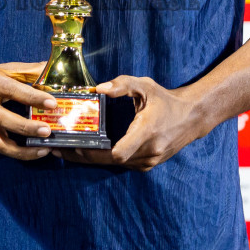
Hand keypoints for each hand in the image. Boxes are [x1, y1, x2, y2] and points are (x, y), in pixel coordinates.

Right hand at [0, 61, 55, 160]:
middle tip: (47, 131)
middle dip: (26, 127)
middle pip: (2, 118)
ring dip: (21, 151)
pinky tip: (32, 151)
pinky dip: (15, 152)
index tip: (52, 103)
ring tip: (43, 150)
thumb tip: (50, 69)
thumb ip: (27, 71)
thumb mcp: (1, 69)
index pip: (12, 89)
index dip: (33, 96)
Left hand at [64, 76, 212, 170]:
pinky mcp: (147, 165)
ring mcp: (148, 161)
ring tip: (67, 149)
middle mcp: (148, 151)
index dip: (96, 151)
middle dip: (82, 156)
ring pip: (113, 165)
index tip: (75, 143)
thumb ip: (122, 84)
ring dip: (90, 159)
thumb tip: (99, 89)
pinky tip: (88, 151)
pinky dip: (103, 159)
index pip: (118, 152)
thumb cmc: (165, 100)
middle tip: (58, 148)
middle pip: (109, 161)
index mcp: (147, 132)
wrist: (191, 118)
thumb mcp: (145, 85)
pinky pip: (120, 165)